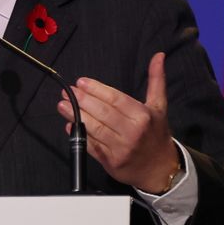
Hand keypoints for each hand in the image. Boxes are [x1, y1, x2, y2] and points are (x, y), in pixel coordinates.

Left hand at [57, 52, 178, 192]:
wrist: (161, 169)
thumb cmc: (156, 133)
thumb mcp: (159, 106)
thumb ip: (156, 80)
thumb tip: (158, 55)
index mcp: (142, 116)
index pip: (115, 99)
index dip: (96, 89)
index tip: (81, 82)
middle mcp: (132, 132)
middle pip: (102, 113)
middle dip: (82, 101)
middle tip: (67, 92)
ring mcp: (120, 149)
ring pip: (94, 129)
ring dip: (75, 115)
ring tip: (62, 105)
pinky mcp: (111, 162)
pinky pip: (92, 146)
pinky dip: (80, 135)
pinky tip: (70, 125)